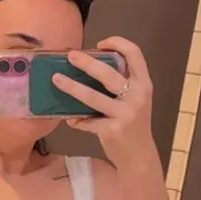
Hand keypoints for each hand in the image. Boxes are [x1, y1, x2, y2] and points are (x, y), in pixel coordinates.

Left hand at [53, 37, 156, 167]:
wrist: (139, 156)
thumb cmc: (134, 125)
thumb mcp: (136, 100)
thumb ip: (123, 84)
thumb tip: (92, 67)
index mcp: (143, 84)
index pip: (134, 53)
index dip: (117, 43)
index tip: (99, 43)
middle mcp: (136, 96)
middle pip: (108, 73)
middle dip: (87, 62)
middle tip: (71, 56)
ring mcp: (124, 114)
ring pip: (92, 97)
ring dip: (72, 87)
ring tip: (57, 79)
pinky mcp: (111, 130)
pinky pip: (87, 122)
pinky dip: (76, 120)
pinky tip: (69, 119)